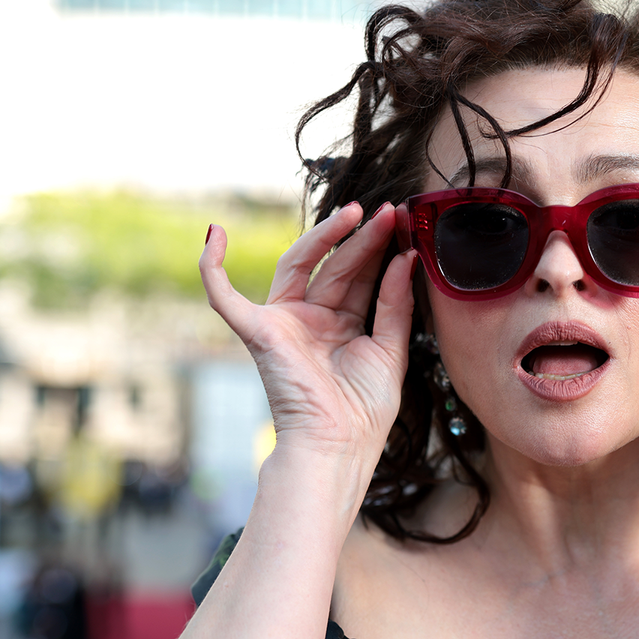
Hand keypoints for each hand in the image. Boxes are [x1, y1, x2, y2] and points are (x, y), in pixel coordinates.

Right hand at [199, 203, 417, 462]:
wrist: (337, 448)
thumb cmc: (363, 412)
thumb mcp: (390, 350)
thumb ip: (394, 303)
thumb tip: (405, 258)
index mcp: (342, 326)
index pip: (359, 276)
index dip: (379, 250)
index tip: (402, 224)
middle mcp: (311, 320)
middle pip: (336, 266)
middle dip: (362, 239)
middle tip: (389, 213)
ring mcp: (284, 323)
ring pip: (300, 265)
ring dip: (325, 236)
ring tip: (356, 212)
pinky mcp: (259, 333)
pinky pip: (224, 297)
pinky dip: (212, 268)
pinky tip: (213, 234)